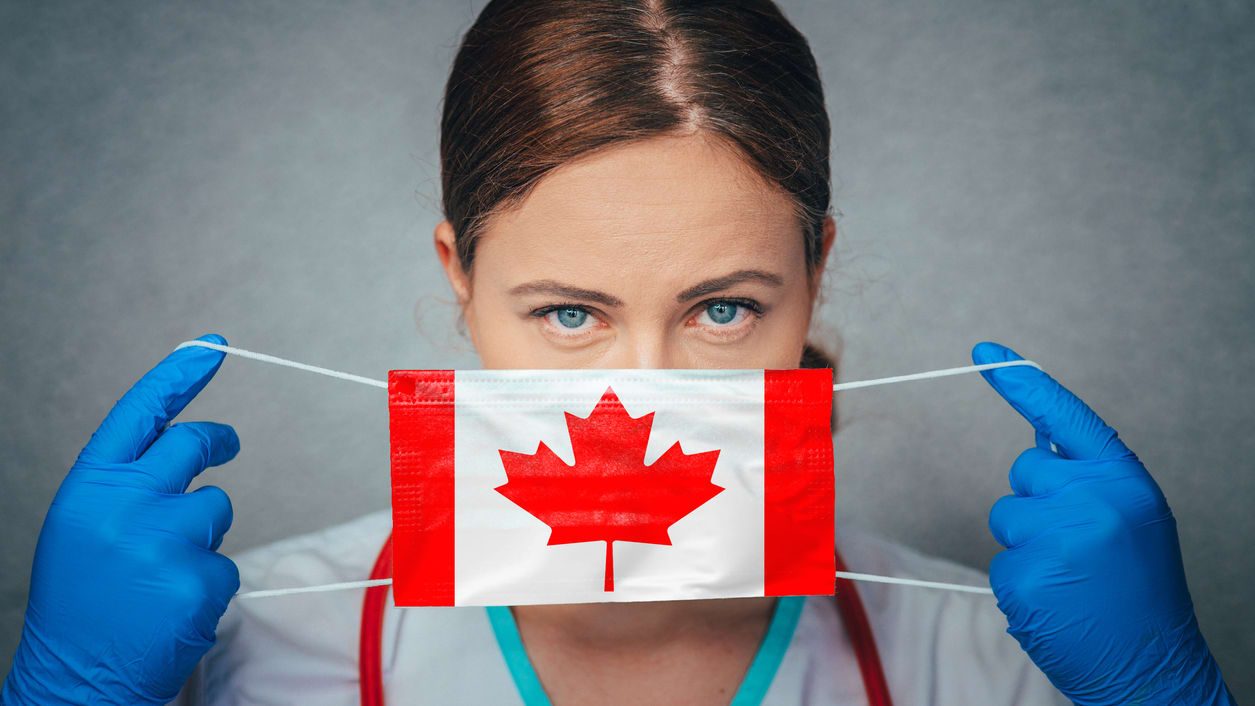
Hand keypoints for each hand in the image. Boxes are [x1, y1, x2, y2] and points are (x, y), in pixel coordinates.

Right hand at [2, 334, 240, 705]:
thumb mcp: (84, 528)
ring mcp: (163, 539)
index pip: (141, 412)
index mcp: (90, 487)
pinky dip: (207, 584)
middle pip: (194, 444)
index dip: (179, 375)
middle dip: (216, 442)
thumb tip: (184, 442)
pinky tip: (171, 608)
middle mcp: (124, 504)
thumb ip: (126, 484)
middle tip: (226, 445)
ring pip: (217, 507)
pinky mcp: (197, 578)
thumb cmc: (82, 603)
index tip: (212, 346)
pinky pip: (226, 563)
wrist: (74, 680)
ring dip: (203, 535)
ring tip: (159, 576)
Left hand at [973, 342, 1233, 704]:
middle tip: (1078, 544)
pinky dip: (1021, 583)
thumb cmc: (1139, 589)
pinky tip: (1057, 601)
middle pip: (1024, 471)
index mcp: (1123, 481)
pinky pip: (1000, 562)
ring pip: (1005, 517)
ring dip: (1026, 544)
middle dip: (1038, 501)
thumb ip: (1088, 476)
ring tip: (1071, 577)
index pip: (1064, 417)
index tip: (984, 351)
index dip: (1022, 382)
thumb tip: (1039, 437)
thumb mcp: (1130, 517)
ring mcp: (1055, 540)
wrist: (1154, 665)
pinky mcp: (1025, 578)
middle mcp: (1091, 502)